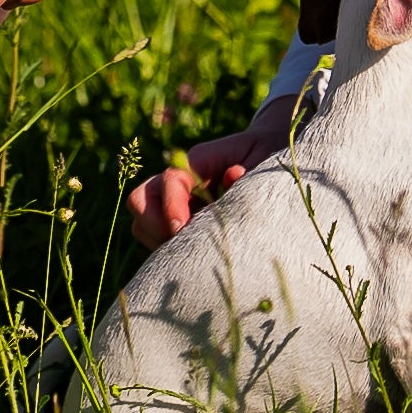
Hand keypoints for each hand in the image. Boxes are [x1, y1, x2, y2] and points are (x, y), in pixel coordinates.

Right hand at [128, 113, 288, 246]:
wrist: (272, 165)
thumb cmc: (267, 159)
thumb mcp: (262, 157)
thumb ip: (246, 171)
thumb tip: (231, 177)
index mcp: (194, 165)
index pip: (167, 181)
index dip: (171, 203)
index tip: (182, 226)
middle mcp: (176, 186)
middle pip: (139, 202)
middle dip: (156, 226)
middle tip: (185, 242)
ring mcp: (173, 208)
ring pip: (141, 226)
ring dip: (161, 241)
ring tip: (194, 249)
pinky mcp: (178, 230)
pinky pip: (157, 245)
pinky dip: (171, 252)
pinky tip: (200, 255)